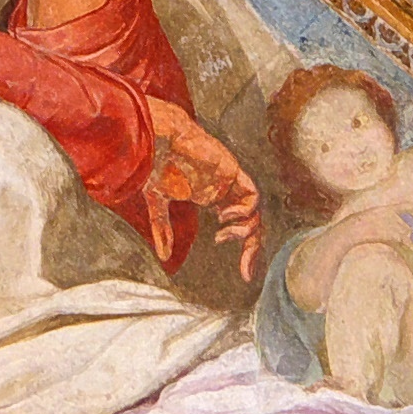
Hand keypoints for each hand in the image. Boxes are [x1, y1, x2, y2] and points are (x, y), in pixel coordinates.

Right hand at [143, 95, 264, 279]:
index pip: (240, 226)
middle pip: (254, 224)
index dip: (245, 250)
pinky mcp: (233, 171)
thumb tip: (163, 256)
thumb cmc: (156, 163)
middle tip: (245, 274)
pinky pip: (252, 196)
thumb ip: (163, 228)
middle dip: (252, 250)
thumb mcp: (158, 202)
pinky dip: (244, 211)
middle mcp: (226, 191)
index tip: (244, 275)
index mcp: (213, 197)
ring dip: (245, 231)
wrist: (158, 138)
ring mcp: (231, 181)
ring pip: (255, 212)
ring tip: (222, 235)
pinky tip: (225, 217)